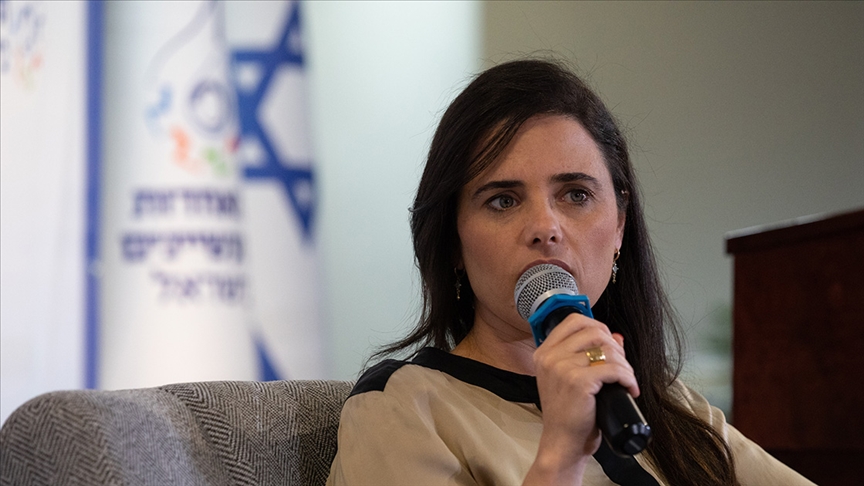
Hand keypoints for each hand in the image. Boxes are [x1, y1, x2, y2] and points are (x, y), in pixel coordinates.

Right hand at [523, 313, 639, 483]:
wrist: (562, 443)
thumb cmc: (567, 415)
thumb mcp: (572, 379)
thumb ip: (589, 355)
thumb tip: (617, 337)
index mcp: (544, 353)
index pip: (574, 321)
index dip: (598, 328)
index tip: (609, 345)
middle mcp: (550, 357)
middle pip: (594, 331)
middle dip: (615, 348)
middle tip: (621, 367)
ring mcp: (562, 368)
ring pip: (607, 349)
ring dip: (625, 364)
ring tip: (626, 380)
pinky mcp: (578, 382)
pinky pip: (614, 369)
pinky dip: (628, 378)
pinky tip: (630, 388)